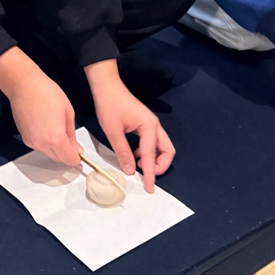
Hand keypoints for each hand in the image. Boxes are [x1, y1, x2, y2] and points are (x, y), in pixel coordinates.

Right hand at [0, 48, 80, 165]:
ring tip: (56, 127)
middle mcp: (42, 144)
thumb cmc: (48, 93)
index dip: (76, 157)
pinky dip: (45, 142)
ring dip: (55, 147)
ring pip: (48, 152)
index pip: (69, 160)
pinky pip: (39, 146)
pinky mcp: (24, 138)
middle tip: (69, 137)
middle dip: (66, 152)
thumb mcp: (68, 112)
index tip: (79, 150)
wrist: (24, 85)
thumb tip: (77, 149)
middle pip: (58, 159)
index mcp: (56, 138)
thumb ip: (72, 134)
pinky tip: (45, 126)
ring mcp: (31, 142)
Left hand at [86, 61, 174, 192]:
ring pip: (161, 146)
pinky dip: (148, 151)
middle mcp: (154, 125)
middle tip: (147, 175)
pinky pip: (153, 141)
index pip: (151, 155)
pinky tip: (134, 154)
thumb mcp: (113, 131)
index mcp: (149, 126)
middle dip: (160, 165)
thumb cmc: (109, 105)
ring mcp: (151, 124)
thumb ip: (123, 152)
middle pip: (167, 150)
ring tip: (138, 164)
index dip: (151, 174)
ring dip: (154, 158)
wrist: (107, 86)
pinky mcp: (145, 123)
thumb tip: (131, 171)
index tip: (150, 188)